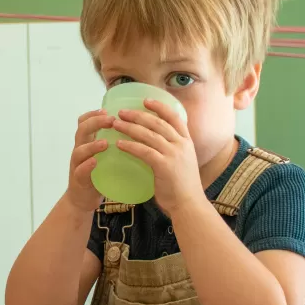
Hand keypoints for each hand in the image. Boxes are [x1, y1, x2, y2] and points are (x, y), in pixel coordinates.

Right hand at [65, 109, 114, 212]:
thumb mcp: (103, 155)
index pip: (84, 122)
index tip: (107, 109)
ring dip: (92, 145)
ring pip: (79, 151)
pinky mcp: (78, 180)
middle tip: (111, 120)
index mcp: (86, 142)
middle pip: (81, 131)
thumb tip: (134, 129)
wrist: (83, 199)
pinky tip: (95, 162)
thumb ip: (111, 142)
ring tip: (104, 143)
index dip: (93, 114)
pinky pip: (80, 171)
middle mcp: (79, 150)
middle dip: (95, 123)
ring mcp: (77, 165)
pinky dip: (87, 166)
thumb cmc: (97, 175)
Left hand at [113, 98, 204, 216]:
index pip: (174, 117)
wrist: (189, 205)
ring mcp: (174, 154)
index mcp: (187, 142)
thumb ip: (172, 150)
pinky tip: (119, 144)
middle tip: (121, 111)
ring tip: (115, 124)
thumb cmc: (182, 186)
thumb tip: (156, 142)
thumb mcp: (182, 162)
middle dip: (138, 115)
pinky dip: (130, 145)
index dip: (160, 107)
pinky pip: (144, 151)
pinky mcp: (164, 166)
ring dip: (130, 127)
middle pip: (157, 123)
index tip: (146, 100)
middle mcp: (181, 144)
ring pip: (148, 134)